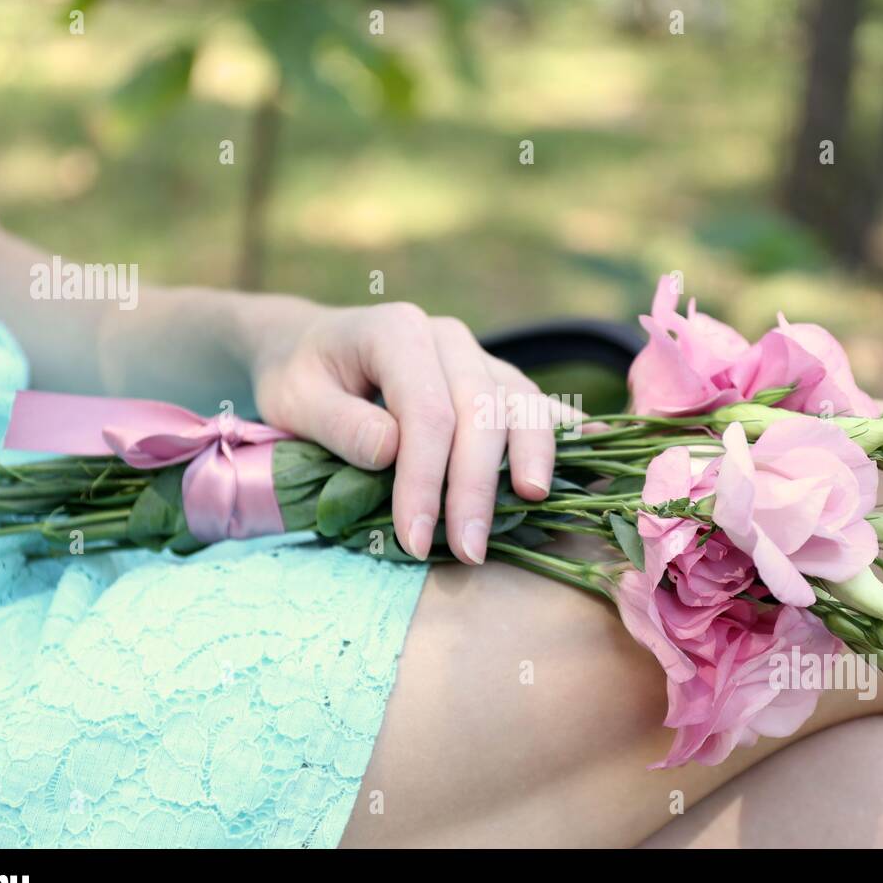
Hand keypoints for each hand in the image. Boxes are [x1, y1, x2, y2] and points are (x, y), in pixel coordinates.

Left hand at [247, 299, 568, 564]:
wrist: (310, 347)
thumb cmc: (299, 377)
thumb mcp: (295, 398)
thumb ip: (339, 423)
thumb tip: (392, 450)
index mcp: (397, 331)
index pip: (426, 411)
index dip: (426, 479)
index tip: (416, 538)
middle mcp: (448, 339)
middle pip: (481, 411)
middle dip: (477, 485)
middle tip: (469, 551)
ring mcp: (478, 357)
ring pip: (520, 402)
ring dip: (530, 457)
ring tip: (531, 505)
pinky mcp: (494, 380)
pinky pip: (536, 402)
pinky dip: (561, 428)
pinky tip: (587, 452)